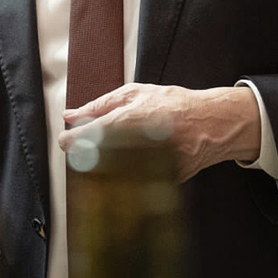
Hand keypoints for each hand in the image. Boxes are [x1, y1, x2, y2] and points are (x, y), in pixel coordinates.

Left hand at [60, 83, 260, 181]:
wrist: (211, 125)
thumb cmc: (174, 105)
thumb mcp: (135, 94)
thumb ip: (99, 105)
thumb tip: (71, 114)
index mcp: (124, 123)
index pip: (82, 139)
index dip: (70, 141)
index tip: (67, 141)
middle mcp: (133, 148)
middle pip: (93, 160)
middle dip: (89, 153)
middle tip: (92, 145)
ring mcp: (146, 168)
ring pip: (110, 175)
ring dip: (106, 165)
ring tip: (118, 151)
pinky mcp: (156, 183)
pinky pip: (132, 181)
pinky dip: (128, 173)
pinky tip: (136, 160)